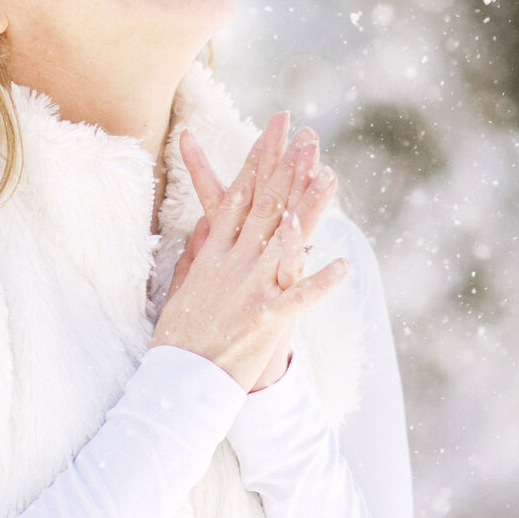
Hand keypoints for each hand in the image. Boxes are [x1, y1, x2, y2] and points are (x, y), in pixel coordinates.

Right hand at [151, 112, 346, 391]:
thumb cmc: (178, 339)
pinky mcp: (266, 319)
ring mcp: (251, 289)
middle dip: (287, 168)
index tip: (273, 134)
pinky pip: (300, 297)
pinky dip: (321, 282)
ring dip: (310, 207)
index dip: (257, 163)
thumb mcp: (182, 286)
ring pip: (286, 240)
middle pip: (265, 207)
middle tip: (306, 136)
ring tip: (330, 177)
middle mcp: (232, 264)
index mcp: (212, 255)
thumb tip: (205, 225)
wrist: (176, 383)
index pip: (238, 198)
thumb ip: (197, 253)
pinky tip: (342, 265)